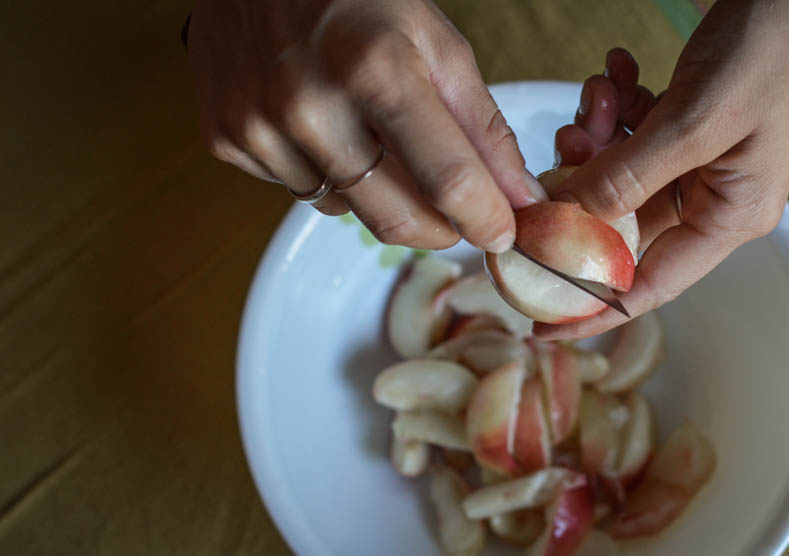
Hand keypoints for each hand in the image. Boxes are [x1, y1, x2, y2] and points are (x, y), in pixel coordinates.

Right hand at [187, 0, 546, 251]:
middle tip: (456, 212)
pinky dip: (328, 175)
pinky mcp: (227, 140)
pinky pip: (301, 191)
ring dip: (379, 194)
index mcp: (376, 69)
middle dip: (439, 228)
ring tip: (374, 136)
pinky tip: (323, 128)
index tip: (502, 234)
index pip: (446, 179)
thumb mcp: (436, 42)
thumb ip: (482, 127)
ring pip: (348, 210)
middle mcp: (309, 106)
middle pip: (395, 219)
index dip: (485, 219)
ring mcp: (259, 127)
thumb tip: (517, 199)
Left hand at [536, 0, 788, 339]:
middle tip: (566, 148)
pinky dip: (613, 108)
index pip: (647, 287)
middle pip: (618, 222)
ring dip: (596, 135)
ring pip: (616, 173)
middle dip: (583, 187)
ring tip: (603, 95)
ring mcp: (695, 162)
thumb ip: (627, 177)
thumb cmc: (774, 49)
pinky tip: (618, 74)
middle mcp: (710, 199)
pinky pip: (628, 134)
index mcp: (728, 218)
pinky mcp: (683, 127)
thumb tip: (566, 222)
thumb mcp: (695, 123)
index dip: (591, 309)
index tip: (540, 325)